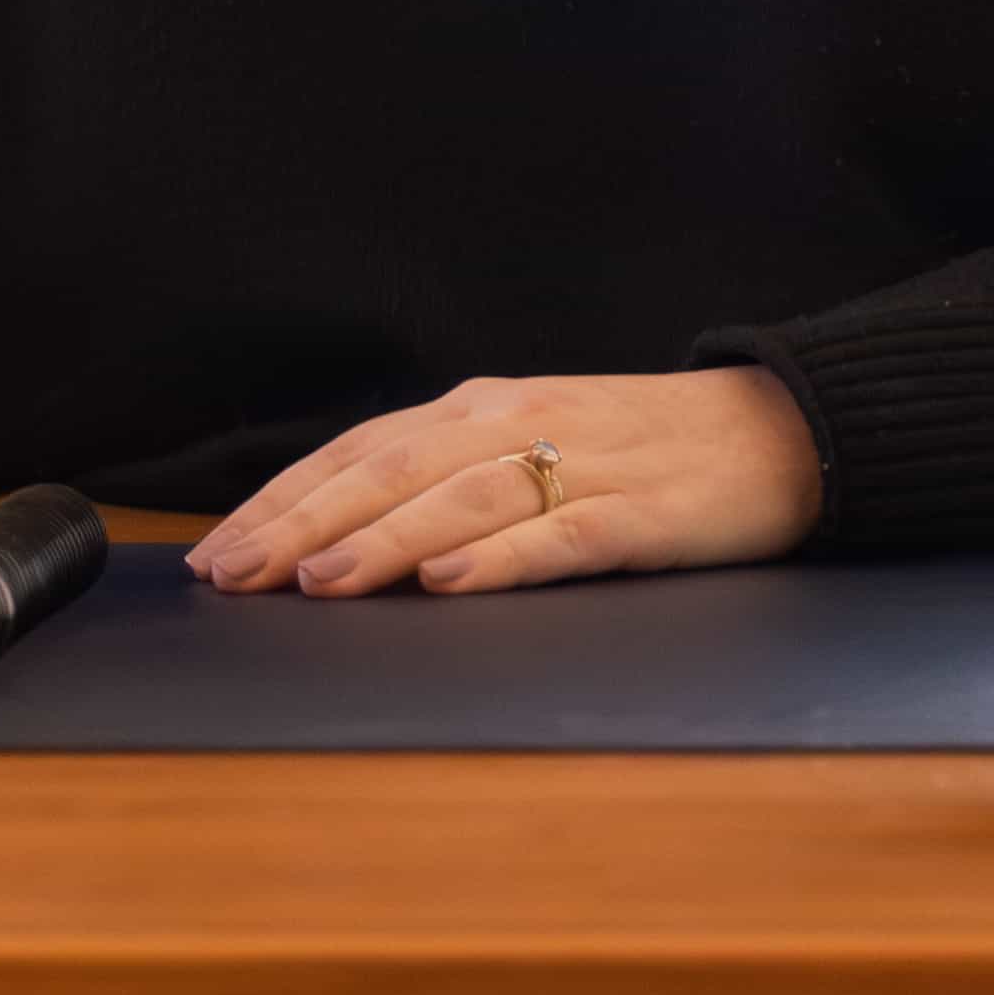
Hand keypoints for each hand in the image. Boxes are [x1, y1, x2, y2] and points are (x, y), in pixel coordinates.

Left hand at [189, 367, 823, 598]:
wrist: (777, 431)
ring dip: (382, 542)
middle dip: (303, 526)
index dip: (282, 502)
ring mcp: (582, 466)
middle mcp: (516, 424)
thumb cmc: (639, 448)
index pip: (359, 453)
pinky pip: (561, 536)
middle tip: (235, 576)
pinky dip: (500, 560)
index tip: (216, 554)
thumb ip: (447, 475)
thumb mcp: (531, 440)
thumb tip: (340, 532)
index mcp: (481, 409)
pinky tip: (448, 585)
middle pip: (391, 473)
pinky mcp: (642, 515)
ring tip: (318, 581)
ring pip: (461, 501)